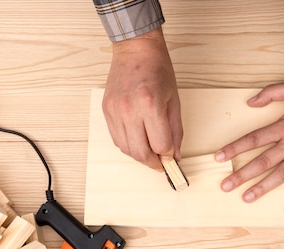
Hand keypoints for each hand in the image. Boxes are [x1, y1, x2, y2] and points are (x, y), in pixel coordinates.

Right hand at [102, 28, 182, 169]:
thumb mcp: (175, 101)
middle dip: (153, 163)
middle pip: (140, 153)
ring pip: (126, 149)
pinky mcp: (107, 111)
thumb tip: (175, 155)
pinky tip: (138, 140)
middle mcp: (129, 110)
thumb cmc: (158, 70)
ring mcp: (115, 111)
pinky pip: (117, 139)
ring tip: (151, 152)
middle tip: (162, 164)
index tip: (173, 157)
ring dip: (140, 156)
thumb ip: (176, 131)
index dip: (169, 156)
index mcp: (150, 105)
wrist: (135, 50)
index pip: (160, 146)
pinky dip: (129, 145)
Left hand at [215, 79, 283, 215]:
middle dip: (242, 174)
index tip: (219, 157)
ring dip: (263, 187)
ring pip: (282, 174)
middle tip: (226, 186)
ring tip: (247, 198)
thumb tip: (250, 101)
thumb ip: (270, 93)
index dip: (234, 149)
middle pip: (263, 161)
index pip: (253, 139)